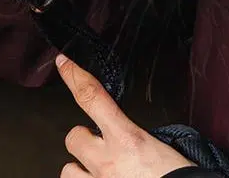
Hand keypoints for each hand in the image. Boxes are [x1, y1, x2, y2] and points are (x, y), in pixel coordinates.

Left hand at [57, 56, 192, 177]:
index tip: (64, 63)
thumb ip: (139, 139)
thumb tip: (130, 138)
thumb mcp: (165, 149)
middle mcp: (107, 161)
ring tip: (100, 173)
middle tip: (102, 148)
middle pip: (74, 136)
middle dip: (85, 140)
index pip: (92, 98)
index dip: (75, 76)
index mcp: (128, 139)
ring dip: (82, 169)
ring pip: (69, 170)